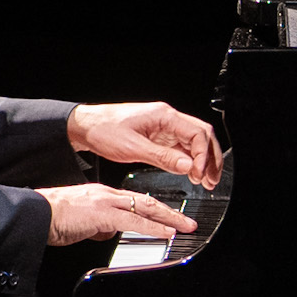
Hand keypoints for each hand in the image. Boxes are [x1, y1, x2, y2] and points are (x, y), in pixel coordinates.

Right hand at [43, 182, 195, 247]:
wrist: (35, 214)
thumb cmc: (52, 218)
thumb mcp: (82, 221)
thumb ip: (99, 224)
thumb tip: (109, 231)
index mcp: (102, 195)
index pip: (136, 200)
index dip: (156, 209)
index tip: (170, 217)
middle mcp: (107, 194)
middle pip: (146, 200)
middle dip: (170, 211)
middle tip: (188, 221)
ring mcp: (106, 202)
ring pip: (145, 207)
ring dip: (169, 218)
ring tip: (184, 227)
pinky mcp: (102, 214)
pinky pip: (134, 220)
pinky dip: (153, 226)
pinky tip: (166, 232)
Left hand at [71, 100, 219, 182]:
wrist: (84, 127)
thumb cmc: (103, 130)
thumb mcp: (132, 147)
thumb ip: (163, 157)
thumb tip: (187, 166)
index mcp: (164, 116)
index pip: (198, 134)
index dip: (203, 155)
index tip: (200, 174)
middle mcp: (167, 120)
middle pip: (202, 136)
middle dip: (211, 158)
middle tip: (212, 179)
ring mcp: (164, 128)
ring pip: (194, 143)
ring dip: (202, 161)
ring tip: (205, 181)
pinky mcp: (158, 137)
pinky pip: (181, 148)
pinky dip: (189, 161)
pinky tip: (191, 174)